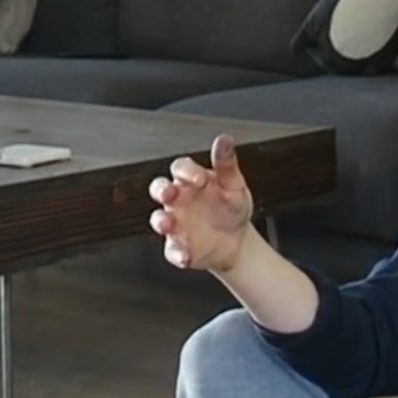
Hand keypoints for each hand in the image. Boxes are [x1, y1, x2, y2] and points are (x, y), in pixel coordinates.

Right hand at [148, 134, 256, 272]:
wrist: (237, 241)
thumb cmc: (231, 207)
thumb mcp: (233, 186)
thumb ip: (226, 165)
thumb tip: (225, 140)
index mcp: (190, 180)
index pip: (181, 168)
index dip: (187, 172)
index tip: (200, 179)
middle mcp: (178, 200)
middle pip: (159, 189)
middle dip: (161, 190)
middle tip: (169, 193)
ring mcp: (176, 223)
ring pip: (159, 219)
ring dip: (161, 221)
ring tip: (168, 224)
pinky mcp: (178, 246)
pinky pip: (172, 250)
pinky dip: (176, 254)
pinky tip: (184, 257)